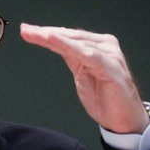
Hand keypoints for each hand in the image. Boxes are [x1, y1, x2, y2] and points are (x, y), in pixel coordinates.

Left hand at [20, 24, 149, 133]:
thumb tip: (55, 43)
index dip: (46, 33)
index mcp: (97, 46)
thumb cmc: (105, 97)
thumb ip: (72, 58)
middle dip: (46, 33)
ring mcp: (109, 55)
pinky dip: (70, 46)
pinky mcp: (110, 67)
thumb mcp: (82, 73)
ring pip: (76, 43)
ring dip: (54, 38)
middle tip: (26, 29)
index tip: (27, 30)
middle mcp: (104, 46)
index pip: (67, 36)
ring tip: (37, 33)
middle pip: (70, 37)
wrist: (123, 119)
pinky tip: (56, 40)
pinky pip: (87, 55)